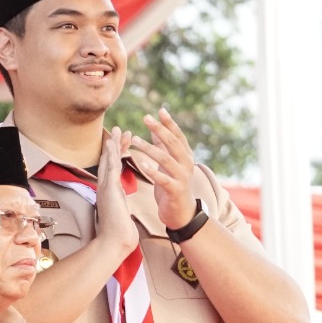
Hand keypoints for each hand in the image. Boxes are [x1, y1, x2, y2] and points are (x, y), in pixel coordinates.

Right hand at [94, 129, 137, 258]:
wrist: (115, 242)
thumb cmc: (119, 234)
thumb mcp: (120, 216)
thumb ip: (120, 208)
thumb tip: (121, 209)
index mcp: (109, 193)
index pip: (112, 170)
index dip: (116, 155)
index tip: (122, 143)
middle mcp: (104, 188)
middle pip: (108, 161)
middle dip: (114, 145)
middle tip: (119, 130)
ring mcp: (105, 188)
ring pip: (108, 161)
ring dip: (113, 144)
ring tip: (118, 129)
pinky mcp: (109, 189)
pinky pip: (110, 167)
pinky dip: (111, 154)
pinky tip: (113, 143)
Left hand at [129, 108, 198, 229]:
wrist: (181, 213)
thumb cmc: (173, 185)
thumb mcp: (169, 164)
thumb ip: (164, 147)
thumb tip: (157, 128)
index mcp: (185, 156)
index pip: (178, 136)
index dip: (170, 123)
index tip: (160, 110)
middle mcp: (186, 164)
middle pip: (173, 143)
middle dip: (160, 129)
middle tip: (146, 118)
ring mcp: (182, 177)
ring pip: (166, 159)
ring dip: (149, 148)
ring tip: (134, 140)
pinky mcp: (175, 190)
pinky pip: (163, 179)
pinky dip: (153, 171)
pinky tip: (142, 164)